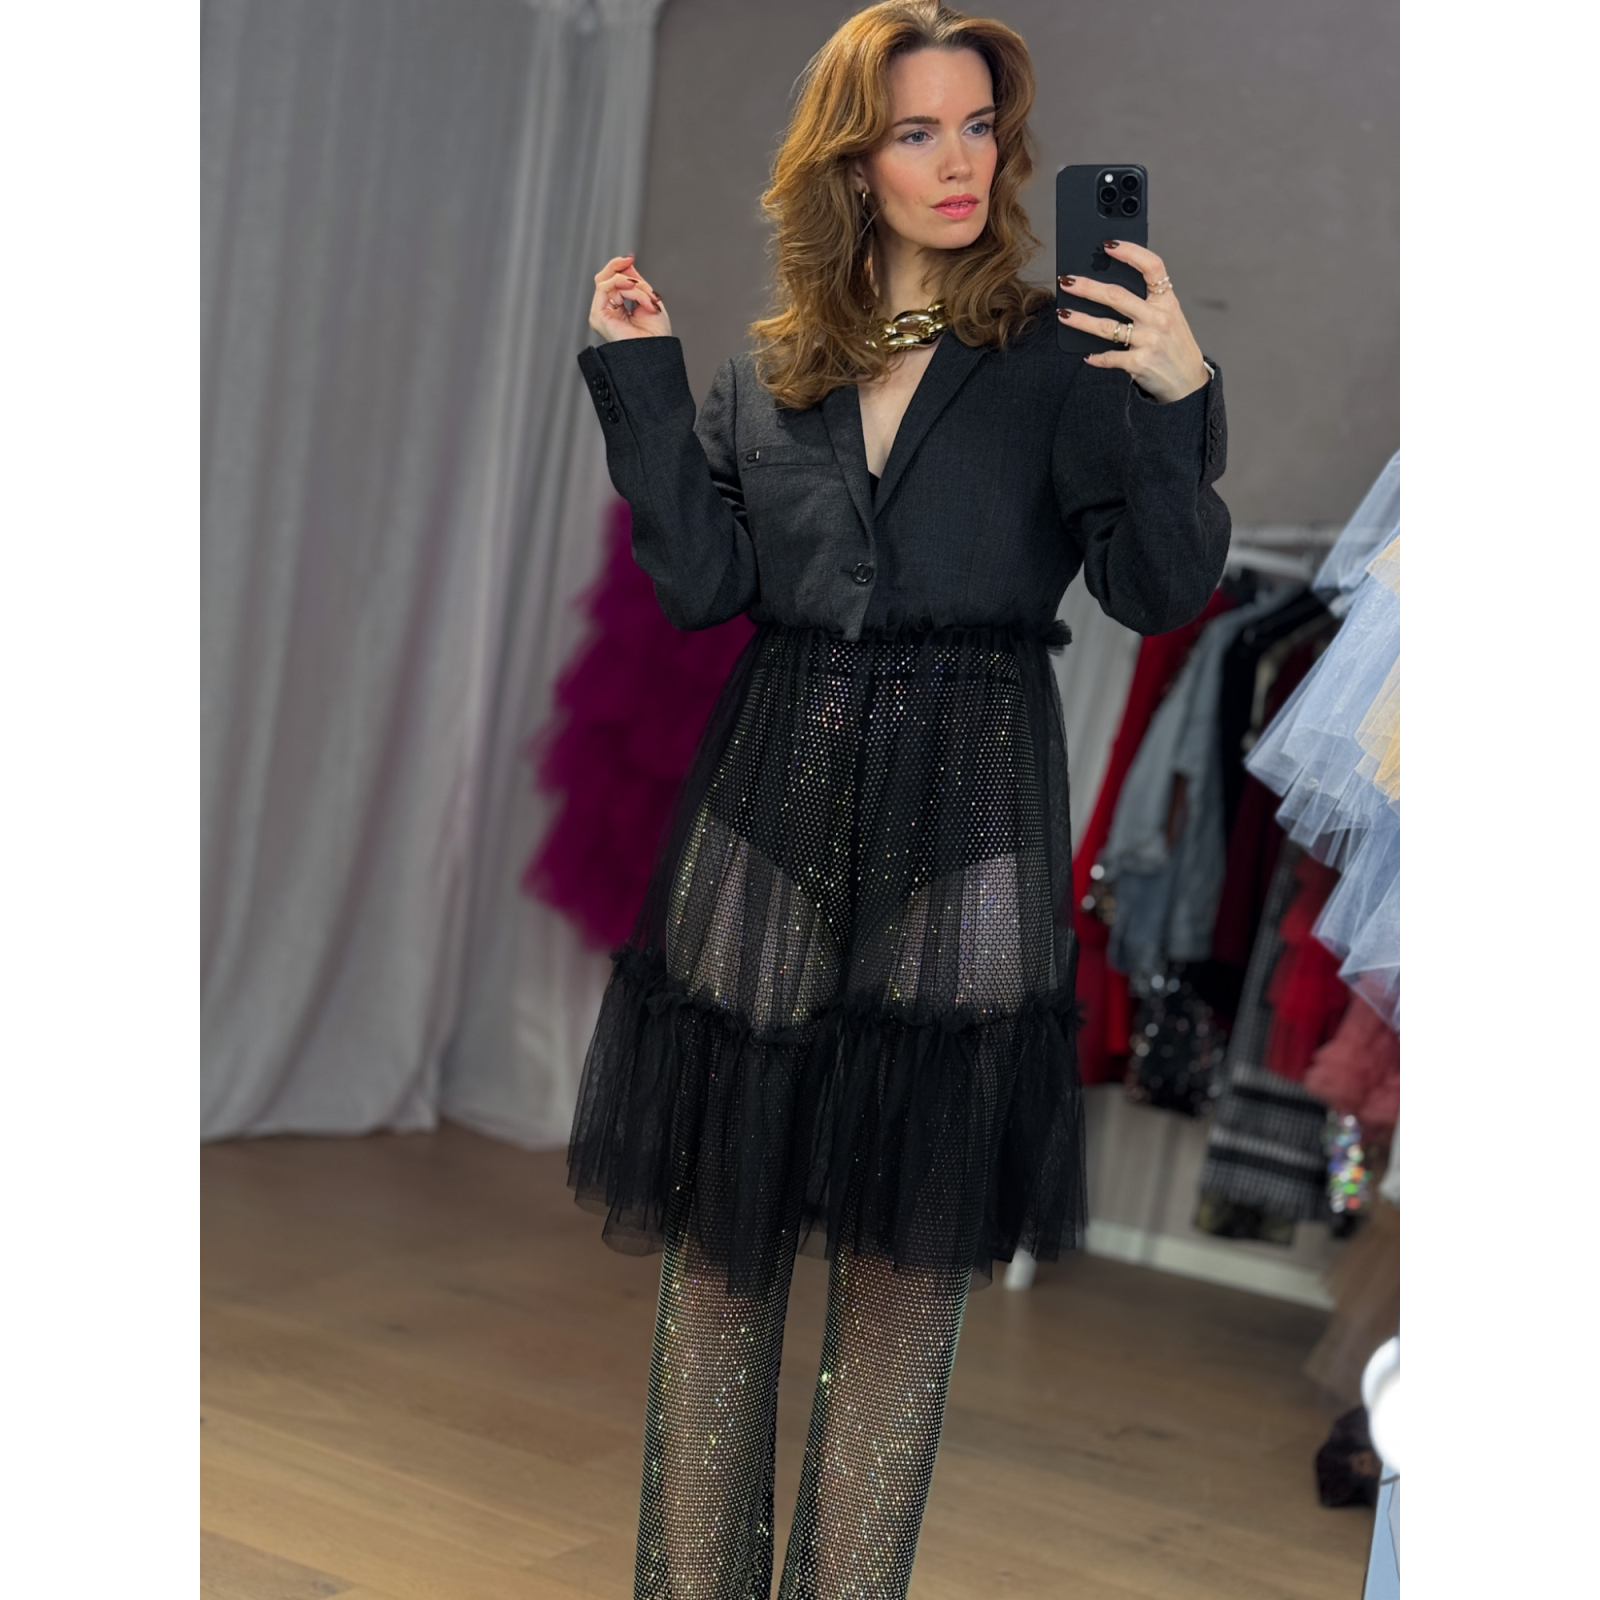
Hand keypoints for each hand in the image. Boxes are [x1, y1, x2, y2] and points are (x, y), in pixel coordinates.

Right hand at [589, 255, 671, 342]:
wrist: (657, 350)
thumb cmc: (656, 333)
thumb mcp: (647, 298)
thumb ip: (635, 281)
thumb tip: (626, 262)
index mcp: (617, 310)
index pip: (611, 281)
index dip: (619, 267)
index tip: (630, 257)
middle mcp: (606, 312)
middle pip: (603, 278)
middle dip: (619, 268)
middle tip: (630, 259)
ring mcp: (600, 314)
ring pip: (610, 282)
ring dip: (633, 286)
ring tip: (648, 299)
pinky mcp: (597, 316)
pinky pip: (605, 288)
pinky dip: (624, 287)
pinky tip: (636, 292)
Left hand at [1058, 240, 1208, 402]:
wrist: (1189, 381)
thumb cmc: (1174, 345)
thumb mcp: (1170, 316)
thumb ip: (1147, 302)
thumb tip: (1108, 288)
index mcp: (1166, 301)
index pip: (1151, 266)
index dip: (1130, 252)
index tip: (1108, 245)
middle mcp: (1159, 317)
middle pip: (1117, 295)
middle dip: (1087, 287)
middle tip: (1066, 281)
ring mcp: (1149, 340)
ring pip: (1107, 326)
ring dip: (1081, 320)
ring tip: (1063, 314)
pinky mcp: (1139, 363)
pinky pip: (1109, 357)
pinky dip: (1095, 357)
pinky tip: (1086, 355)